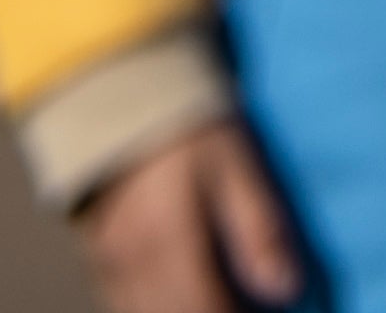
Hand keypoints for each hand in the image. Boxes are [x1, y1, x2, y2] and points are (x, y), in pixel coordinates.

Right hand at [76, 120, 304, 309]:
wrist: (121, 93)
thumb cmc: (189, 129)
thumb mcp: (235, 166)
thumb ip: (259, 228)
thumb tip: (287, 289)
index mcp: (170, 242)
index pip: (206, 312)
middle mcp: (133, 265)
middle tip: (241, 303)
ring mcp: (109, 268)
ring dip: (181, 312)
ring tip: (215, 297)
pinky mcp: (98, 263)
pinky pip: (123, 307)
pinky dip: (155, 309)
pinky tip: (182, 296)